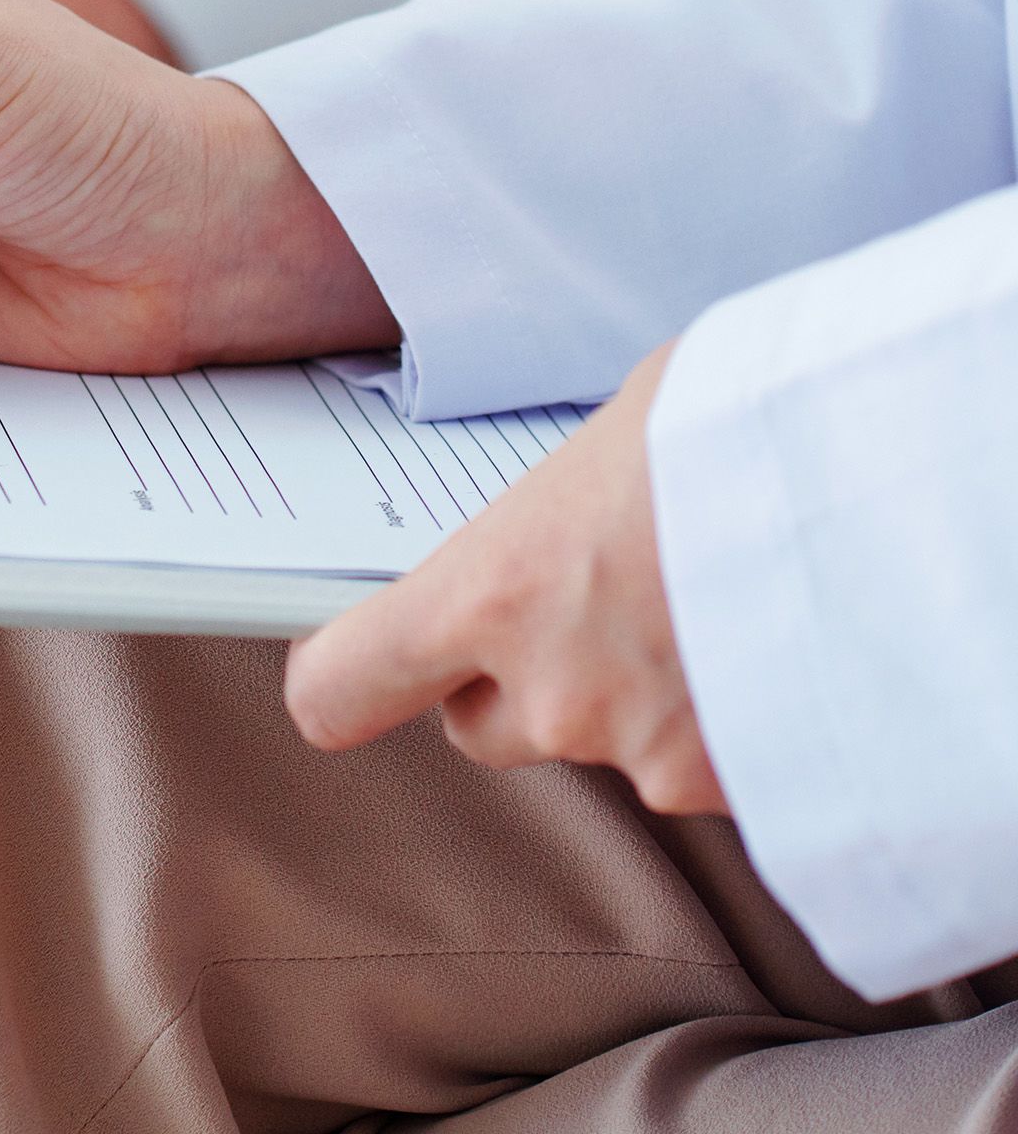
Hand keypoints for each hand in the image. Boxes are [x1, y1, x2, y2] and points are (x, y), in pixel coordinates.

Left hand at [284, 347, 726, 814]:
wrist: (884, 501)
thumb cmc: (742, 428)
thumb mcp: (615, 427)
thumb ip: (558, 502)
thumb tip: (566, 505)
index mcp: (493, 590)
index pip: (344, 686)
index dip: (339, 680)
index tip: (342, 666)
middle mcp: (553, 694)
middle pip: (482, 723)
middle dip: (513, 675)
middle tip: (580, 598)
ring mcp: (647, 758)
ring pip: (603, 744)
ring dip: (630, 694)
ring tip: (702, 599)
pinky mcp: (735, 795)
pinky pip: (698, 764)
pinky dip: (718, 722)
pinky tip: (762, 646)